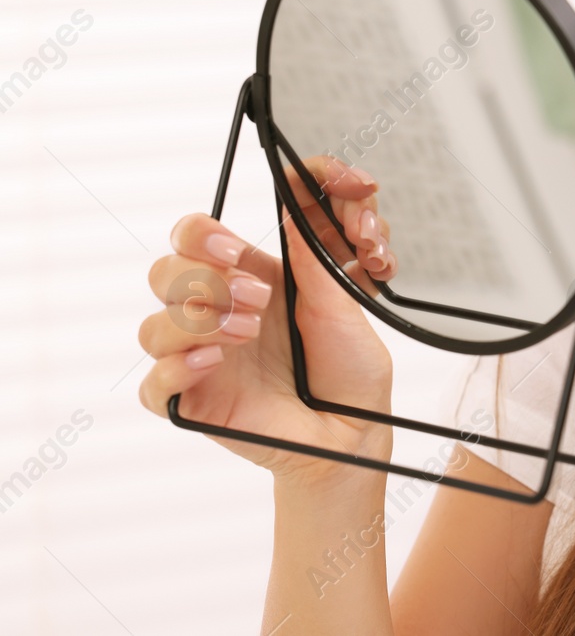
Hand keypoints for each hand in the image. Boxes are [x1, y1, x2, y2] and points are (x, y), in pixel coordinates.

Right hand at [137, 155, 396, 485]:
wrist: (354, 432)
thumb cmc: (350, 370)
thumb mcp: (343, 306)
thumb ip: (315, 261)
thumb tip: (295, 211)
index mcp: (250, 279)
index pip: (194, 239)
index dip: (199, 235)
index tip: (234, 248)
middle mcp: (218, 313)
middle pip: (163, 274)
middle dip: (203, 279)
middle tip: (257, 297)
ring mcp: (200, 358)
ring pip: (154, 327)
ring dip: (198, 322)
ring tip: (250, 332)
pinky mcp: (193, 402)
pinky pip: (153, 385)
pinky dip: (175, 369)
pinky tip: (212, 364)